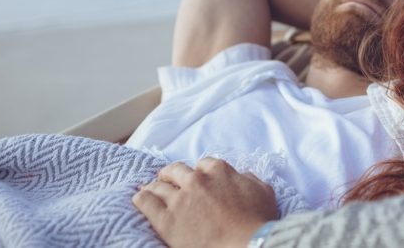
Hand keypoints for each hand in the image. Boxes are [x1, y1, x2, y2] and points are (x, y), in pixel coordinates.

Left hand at [133, 158, 277, 247]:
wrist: (245, 244)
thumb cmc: (258, 221)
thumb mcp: (263, 191)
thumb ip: (249, 179)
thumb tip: (242, 176)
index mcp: (219, 171)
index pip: (203, 164)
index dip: (200, 172)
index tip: (198, 179)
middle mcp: (197, 180)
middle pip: (176, 170)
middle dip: (172, 175)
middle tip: (168, 180)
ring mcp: (180, 199)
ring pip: (159, 185)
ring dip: (154, 185)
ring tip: (149, 189)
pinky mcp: (166, 220)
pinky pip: (145, 202)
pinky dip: (141, 198)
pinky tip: (139, 198)